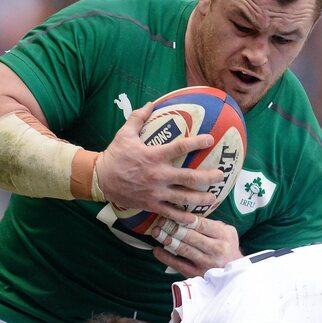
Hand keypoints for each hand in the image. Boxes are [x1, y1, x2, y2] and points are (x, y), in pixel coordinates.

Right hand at [95, 102, 223, 216]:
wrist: (100, 179)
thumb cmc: (115, 155)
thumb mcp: (124, 134)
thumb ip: (138, 117)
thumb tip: (151, 103)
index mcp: (153, 156)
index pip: (179, 147)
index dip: (197, 142)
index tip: (211, 139)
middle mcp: (157, 175)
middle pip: (188, 177)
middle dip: (207, 177)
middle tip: (221, 175)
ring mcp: (155, 192)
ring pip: (183, 198)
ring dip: (200, 199)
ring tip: (213, 198)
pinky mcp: (151, 204)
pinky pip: (170, 213)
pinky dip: (182, 218)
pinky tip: (194, 219)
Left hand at [151, 215, 242, 276]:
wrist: (235, 271)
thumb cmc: (227, 247)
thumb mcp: (226, 231)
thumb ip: (211, 223)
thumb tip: (189, 214)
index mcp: (223, 235)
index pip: (200, 224)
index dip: (184, 219)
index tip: (171, 213)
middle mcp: (216, 249)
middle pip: (190, 236)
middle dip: (173, 228)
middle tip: (160, 222)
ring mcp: (207, 263)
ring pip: (184, 249)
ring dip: (168, 240)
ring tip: (157, 233)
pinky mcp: (198, 274)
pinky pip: (179, 265)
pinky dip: (166, 257)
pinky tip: (157, 250)